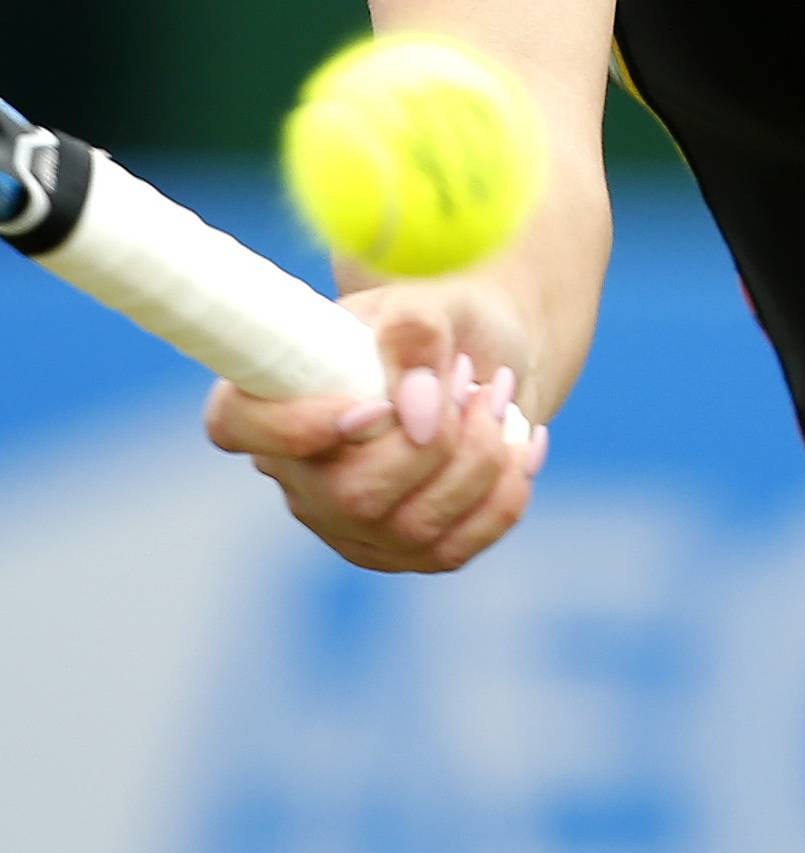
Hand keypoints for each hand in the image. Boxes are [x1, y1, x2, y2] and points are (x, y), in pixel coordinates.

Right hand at [203, 275, 550, 572]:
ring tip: (496, 397)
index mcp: (275, 396)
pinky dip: (504, 491)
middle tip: (469, 380)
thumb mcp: (427, 300)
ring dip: (479, 457)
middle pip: (351, 496)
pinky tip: (519, 444)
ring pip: (413, 527)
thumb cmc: (438, 325)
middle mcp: (300, 475)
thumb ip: (414, 331)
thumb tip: (416, 405)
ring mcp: (350, 526)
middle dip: (435, 439)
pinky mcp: (407, 552)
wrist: (490, 357)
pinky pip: (455, 546)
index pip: (237, 425)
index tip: (370, 405)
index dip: (292, 428)